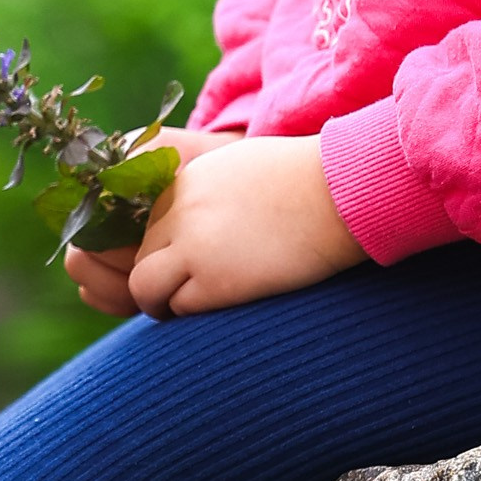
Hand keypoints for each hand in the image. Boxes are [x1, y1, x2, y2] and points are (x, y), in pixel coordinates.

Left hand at [67, 134, 363, 320]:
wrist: (340, 192)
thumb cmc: (304, 180)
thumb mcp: (236, 169)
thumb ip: (203, 193)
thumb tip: (190, 224)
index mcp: (182, 182)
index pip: (144, 224)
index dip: (160, 246)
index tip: (179, 259)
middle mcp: (178, 212)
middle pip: (140, 255)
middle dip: (158, 275)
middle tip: (186, 288)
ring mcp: (192, 247)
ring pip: (144, 287)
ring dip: (162, 301)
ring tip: (189, 305)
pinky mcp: (215, 282)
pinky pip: (179, 308)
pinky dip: (191, 312)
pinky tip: (220, 304)